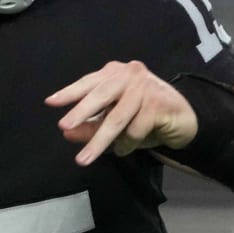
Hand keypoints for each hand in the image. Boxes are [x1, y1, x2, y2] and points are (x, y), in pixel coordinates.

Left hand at [46, 61, 197, 164]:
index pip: (88, 82)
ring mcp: (146, 87)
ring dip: (101, 141)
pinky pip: (136, 129)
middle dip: (81, 112)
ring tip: (87, 158)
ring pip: (117, 118)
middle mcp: (129, 74)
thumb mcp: (114, 122)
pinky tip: (126, 148)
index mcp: (114, 73)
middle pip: (101, 95)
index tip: (50, 102)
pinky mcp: (160, 103)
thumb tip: (67, 133)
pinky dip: (127, 144)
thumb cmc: (144, 117)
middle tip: (64, 126)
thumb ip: (91, 126)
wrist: (183, 119)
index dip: (70, 92)